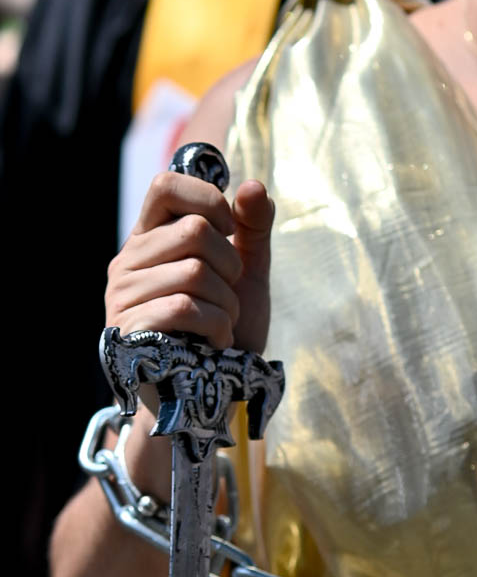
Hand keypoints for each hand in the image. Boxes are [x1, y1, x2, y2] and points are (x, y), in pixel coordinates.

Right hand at [106, 172, 273, 354]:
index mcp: (150, 238)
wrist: (211, 392)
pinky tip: (215, 341)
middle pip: (194, 229)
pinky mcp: (128, 330)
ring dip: (227, 303)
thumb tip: (253, 185)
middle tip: (229, 292)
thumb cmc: (224, 326)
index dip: (207, 198)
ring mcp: (123, 296)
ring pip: (195, 272)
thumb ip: (252, 227)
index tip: (229, 230)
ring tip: (222, 322)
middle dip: (231, 264)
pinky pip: (186, 308)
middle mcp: (128, 261)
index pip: (166, 184)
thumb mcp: (246, 271)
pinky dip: (217, 326)